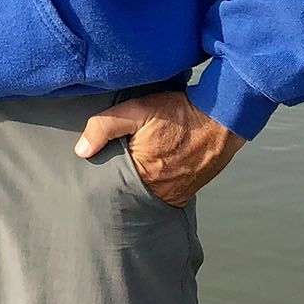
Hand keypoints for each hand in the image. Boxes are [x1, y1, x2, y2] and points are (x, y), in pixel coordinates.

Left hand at [74, 90, 244, 206]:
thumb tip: (81, 150)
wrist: (222, 119)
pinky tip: (152, 169)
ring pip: (144, 193)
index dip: (101, 172)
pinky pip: (162, 192)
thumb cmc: (178, 113)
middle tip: (110, 165)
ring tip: (131, 166)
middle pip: (126, 191)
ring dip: (136, 183)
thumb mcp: (137, 110)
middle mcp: (158, 191)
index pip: (109, 182)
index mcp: (142, 174)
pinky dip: (154, 184)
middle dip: (117, 181)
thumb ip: (105, 126)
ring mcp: (175, 194)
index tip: (93, 164)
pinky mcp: (186, 192)